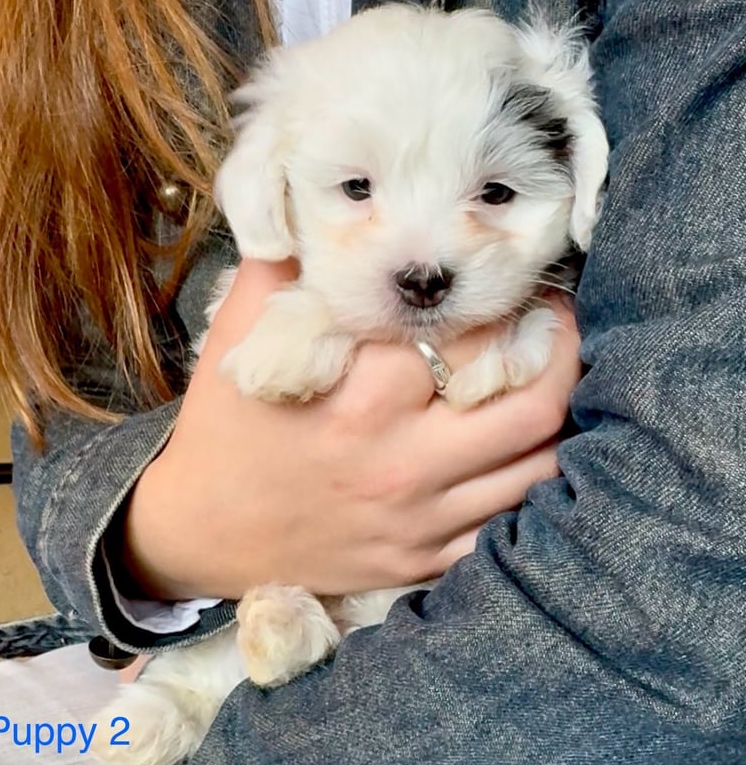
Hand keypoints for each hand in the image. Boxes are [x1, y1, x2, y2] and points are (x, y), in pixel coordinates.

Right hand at [122, 260, 580, 599]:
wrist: (202, 531)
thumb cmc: (226, 428)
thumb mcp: (237, 337)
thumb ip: (279, 265)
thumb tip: (315, 204)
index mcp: (364, 396)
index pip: (471, 336)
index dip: (503, 302)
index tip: (514, 281)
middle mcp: (404, 461)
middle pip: (531, 404)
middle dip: (563, 353)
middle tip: (558, 323)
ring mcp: (419, 520)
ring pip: (536, 468)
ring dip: (560, 418)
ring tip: (555, 380)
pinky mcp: (422, 560)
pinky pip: (508, 528)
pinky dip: (531, 487)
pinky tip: (524, 451)